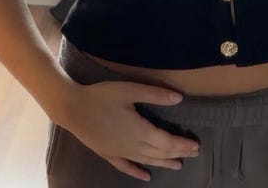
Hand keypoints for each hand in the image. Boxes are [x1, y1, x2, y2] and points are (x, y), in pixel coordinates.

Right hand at [62, 80, 200, 181]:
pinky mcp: (107, 154)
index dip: (182, 144)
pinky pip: (126, 167)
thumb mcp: (131, 90)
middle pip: (159, 153)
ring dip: (163, 163)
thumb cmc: (102, 96)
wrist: (72, 107)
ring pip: (146, 161)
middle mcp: (131, 145)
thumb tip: (179, 98)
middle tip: (194, 153)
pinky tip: (145, 177)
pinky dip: (137, 172)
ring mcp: (119, 152)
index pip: (166, 142)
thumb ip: (155, 95)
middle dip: (178, 153)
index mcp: (139, 130)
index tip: (196, 145)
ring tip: (178, 165)